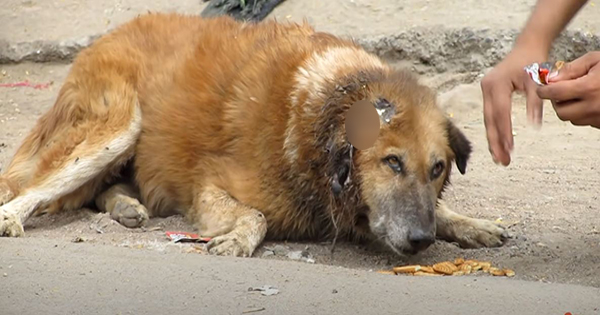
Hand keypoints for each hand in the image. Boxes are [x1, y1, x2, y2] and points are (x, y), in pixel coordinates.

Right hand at [481, 49, 546, 165]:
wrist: (526, 47)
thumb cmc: (532, 61)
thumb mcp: (536, 81)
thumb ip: (535, 102)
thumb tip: (534, 126)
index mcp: (497, 84)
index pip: (500, 112)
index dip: (504, 131)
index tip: (509, 148)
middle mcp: (487, 88)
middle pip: (490, 120)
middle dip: (495, 142)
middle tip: (502, 161)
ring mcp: (485, 92)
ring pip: (488, 121)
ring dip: (494, 140)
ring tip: (500, 158)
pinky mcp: (488, 95)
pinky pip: (490, 116)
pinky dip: (494, 131)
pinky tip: (498, 144)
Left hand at [537, 52, 599, 127]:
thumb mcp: (595, 60)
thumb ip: (571, 69)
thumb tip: (550, 79)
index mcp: (589, 88)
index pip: (554, 93)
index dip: (544, 90)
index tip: (541, 88)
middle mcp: (594, 106)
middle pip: (561, 111)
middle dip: (557, 101)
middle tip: (560, 91)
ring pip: (572, 119)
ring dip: (570, 108)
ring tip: (579, 94)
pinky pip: (586, 121)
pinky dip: (583, 113)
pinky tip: (592, 100)